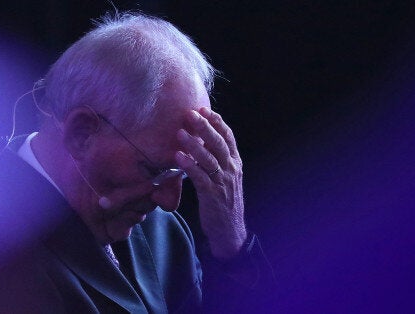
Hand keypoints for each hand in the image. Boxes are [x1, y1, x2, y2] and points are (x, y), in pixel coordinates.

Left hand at [174, 107, 246, 259]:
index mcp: (236, 163)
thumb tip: (199, 142)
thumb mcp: (225, 178)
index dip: (217, 122)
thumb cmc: (223, 202)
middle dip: (205, 127)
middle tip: (190, 114)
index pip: (229, 138)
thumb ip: (216, 161)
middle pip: (219, 144)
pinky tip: (179, 157)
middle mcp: (232, 170)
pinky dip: (190, 166)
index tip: (204, 109)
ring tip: (180, 133)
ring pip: (209, 159)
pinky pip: (201, 178)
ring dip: (194, 145)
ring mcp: (223, 182)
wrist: (230, 230)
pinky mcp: (213, 195)